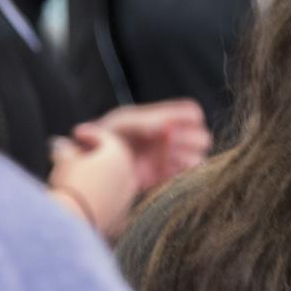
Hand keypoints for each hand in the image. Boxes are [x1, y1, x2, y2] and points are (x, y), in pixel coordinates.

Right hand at [49, 127, 139, 237]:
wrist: (74, 222)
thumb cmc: (70, 185)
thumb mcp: (64, 161)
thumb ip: (64, 150)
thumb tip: (60, 145)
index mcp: (118, 155)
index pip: (105, 138)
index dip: (88, 135)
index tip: (74, 135)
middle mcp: (129, 175)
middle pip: (113, 160)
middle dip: (95, 156)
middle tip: (77, 156)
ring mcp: (127, 198)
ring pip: (113, 182)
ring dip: (99, 178)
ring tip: (79, 180)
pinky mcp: (121, 219)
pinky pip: (110, 202)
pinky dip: (100, 197)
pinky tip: (84, 200)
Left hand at [80, 99, 211, 192]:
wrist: (90, 168)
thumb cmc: (104, 137)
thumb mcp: (124, 122)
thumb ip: (147, 122)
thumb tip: (169, 126)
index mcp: (161, 117)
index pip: (192, 113)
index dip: (191, 119)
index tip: (176, 126)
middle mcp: (167, 136)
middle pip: (200, 136)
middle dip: (192, 139)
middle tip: (170, 142)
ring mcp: (165, 158)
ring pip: (196, 157)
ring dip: (188, 157)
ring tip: (170, 158)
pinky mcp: (161, 177)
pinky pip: (183, 175)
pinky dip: (182, 172)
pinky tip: (170, 170)